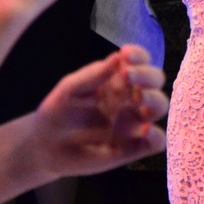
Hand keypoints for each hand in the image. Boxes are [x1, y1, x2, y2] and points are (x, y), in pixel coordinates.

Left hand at [30, 45, 167, 177]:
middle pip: (154, 80)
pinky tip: (145, 130)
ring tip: (138, 98)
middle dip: (147, 74)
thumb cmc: (56, 113)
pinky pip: (155, 142)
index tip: (126, 54)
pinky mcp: (131, 148)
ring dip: (154, 99)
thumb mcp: (69, 90)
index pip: (138, 62)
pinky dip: (157, 136)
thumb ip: (93, 75)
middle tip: (128, 76)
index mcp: (116, 80)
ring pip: (159, 107)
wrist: (43, 147)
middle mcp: (128, 99)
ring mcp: (132, 123)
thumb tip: (118, 57)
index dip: (138, 55)